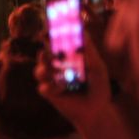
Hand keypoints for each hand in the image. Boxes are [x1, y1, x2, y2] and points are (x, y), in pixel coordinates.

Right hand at [34, 11, 112, 130]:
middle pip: (44, 54)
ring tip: (51, 71)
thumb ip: (89, 52)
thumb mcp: (97, 68)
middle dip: (44, 51)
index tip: (51, 27)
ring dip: (44, 69)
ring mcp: (52, 79)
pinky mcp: (49, 93)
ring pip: (39, 70)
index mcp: (69, 58)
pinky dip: (50, 87)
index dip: (52, 35)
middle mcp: (58, 66)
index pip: (57, 43)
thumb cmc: (99, 88)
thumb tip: (83, 31)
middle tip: (46, 49)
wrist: (96, 111)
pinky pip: (43, 86)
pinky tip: (60, 90)